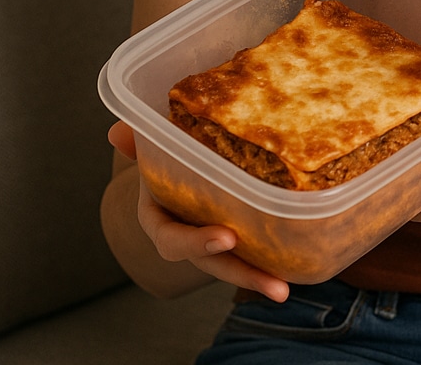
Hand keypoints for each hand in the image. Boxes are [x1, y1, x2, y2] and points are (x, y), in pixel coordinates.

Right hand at [107, 121, 289, 301]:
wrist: (177, 165)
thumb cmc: (166, 155)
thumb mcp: (151, 147)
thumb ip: (138, 141)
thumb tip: (117, 130)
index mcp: (160, 218)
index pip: (172, 240)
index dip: (195, 242)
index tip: (226, 238)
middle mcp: (187, 237)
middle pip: (213, 264)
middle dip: (242, 274)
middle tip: (275, 286)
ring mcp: (213, 243)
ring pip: (235, 266)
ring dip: (261, 278)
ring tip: (286, 289)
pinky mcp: (238, 239)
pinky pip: (254, 254)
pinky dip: (276, 260)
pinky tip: (303, 267)